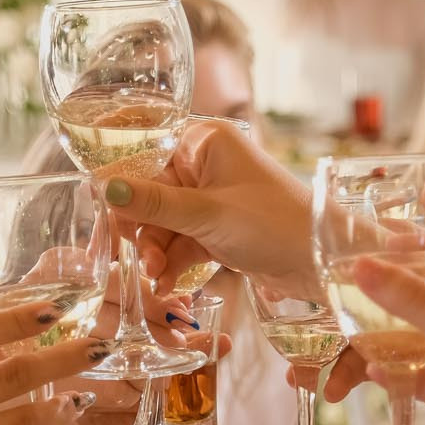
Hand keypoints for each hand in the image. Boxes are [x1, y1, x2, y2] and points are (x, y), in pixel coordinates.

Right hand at [105, 120, 317, 296]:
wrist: (322, 260)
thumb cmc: (274, 223)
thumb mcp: (207, 214)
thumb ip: (153, 203)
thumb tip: (103, 186)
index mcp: (203, 141)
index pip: (145, 154)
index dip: (122, 186)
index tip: (102, 214)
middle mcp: (205, 164)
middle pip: (151, 194)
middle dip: (142, 230)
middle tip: (138, 259)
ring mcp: (212, 198)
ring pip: (165, 223)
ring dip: (156, 251)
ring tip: (155, 278)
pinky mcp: (219, 228)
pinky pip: (183, 241)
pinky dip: (174, 261)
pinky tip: (165, 284)